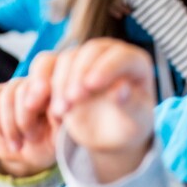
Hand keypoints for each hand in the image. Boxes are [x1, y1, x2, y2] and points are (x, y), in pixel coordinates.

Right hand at [0, 75, 58, 177]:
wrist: (34, 152)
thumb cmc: (52, 140)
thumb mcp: (61, 132)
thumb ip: (58, 117)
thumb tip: (53, 109)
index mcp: (56, 80)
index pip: (46, 65)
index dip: (41, 87)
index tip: (40, 109)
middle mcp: (35, 77)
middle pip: (23, 89)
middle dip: (25, 119)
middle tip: (33, 138)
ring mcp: (15, 85)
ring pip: (6, 97)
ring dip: (10, 125)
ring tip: (18, 145)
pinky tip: (6, 140)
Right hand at [43, 39, 155, 182]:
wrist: (108, 134)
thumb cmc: (127, 126)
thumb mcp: (134, 122)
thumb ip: (130, 106)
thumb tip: (121, 90)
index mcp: (136, 63)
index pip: (121, 57)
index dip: (106, 68)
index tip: (92, 85)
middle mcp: (111, 54)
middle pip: (91, 51)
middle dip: (79, 73)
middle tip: (73, 99)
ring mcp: (88, 58)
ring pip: (69, 58)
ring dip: (61, 82)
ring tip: (62, 111)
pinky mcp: (68, 67)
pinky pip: (52, 67)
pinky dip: (50, 88)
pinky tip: (55, 109)